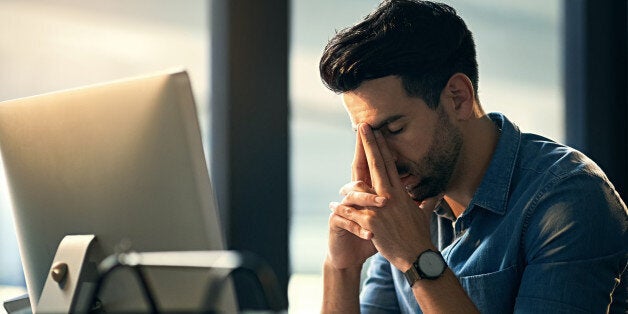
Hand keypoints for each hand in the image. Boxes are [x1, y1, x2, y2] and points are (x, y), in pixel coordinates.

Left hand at [331, 123, 440, 270]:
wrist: (416, 256)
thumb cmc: (419, 236)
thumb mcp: (425, 215)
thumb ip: (427, 201)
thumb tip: (438, 193)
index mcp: (400, 192)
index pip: (389, 163)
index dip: (382, 146)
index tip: (376, 131)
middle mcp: (390, 196)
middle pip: (377, 164)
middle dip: (368, 144)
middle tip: (362, 126)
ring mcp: (380, 207)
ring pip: (361, 185)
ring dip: (349, 181)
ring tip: (340, 177)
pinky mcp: (371, 222)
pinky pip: (352, 211)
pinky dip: (342, 209)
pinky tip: (333, 206)